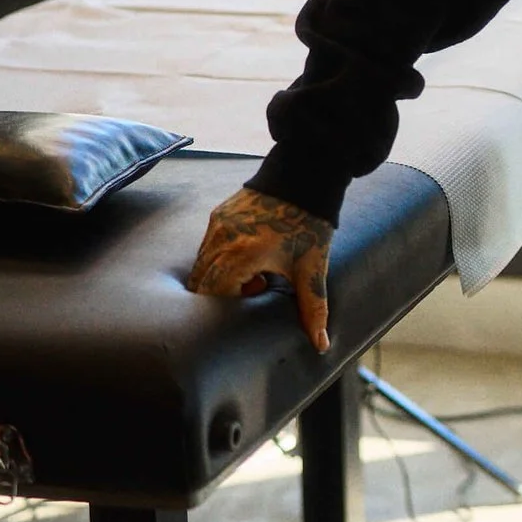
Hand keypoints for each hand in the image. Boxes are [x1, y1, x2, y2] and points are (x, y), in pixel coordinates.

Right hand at [188, 187, 333, 353]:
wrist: (306, 176)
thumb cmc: (310, 225)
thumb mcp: (312, 268)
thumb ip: (313, 308)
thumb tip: (320, 345)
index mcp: (241, 255)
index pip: (214, 294)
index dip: (234, 300)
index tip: (259, 290)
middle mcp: (221, 239)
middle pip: (201, 282)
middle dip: (222, 292)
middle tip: (256, 284)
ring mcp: (216, 225)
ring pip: (202, 264)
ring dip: (221, 275)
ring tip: (256, 267)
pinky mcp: (217, 215)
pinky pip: (207, 247)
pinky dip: (220, 258)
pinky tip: (250, 252)